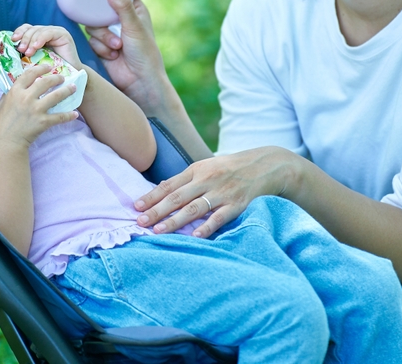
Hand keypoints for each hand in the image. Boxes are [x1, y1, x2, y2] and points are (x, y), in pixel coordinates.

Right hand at [0, 63, 78, 147]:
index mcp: (15, 91)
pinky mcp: (43, 121)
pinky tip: (75, 114)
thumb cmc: (1, 123)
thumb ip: (8, 94)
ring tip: (73, 88)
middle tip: (62, 77)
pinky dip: (68, 115)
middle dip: (56, 77)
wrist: (7, 141)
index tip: (48, 67)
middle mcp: (26, 98)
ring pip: (56, 96)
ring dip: (67, 90)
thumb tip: (14, 87)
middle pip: (46, 82)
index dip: (41, 68)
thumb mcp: (0, 104)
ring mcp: (36, 109)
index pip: (30, 74)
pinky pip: (59, 116)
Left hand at [12, 24, 80, 67]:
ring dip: (31, 41)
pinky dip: (41, 38)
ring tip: (28, 52)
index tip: (13, 40)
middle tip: (20, 50)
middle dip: (24, 39)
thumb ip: (26, 53)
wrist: (68, 77)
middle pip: (31, 29)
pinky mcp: (63, 34)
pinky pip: (49, 33)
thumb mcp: (34, 60)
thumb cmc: (50, 72)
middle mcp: (47, 31)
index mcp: (39, 36)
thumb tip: (10, 52)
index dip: (19, 32)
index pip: (26, 28)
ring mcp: (55, 31)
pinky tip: (37, 46)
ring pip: (39, 30)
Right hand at [85, 0, 167, 106]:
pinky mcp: (100, 46)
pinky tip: (113, 55)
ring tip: (118, 47)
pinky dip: (101, 48)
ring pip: (93, 26)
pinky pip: (91, 40)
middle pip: (100, 10)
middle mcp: (120, 20)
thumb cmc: (144, 53)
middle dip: (105, 23)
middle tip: (112, 28)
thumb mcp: (134, 26)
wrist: (138, 81)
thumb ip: (122, 7)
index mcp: (133, 10)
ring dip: (104, 37)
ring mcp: (109, 33)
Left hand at [134, 146, 299, 237]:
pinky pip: (219, 217)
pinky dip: (206, 227)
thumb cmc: (230, 169)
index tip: (136, 207)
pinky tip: (193, 236)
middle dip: (157, 210)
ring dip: (174, 220)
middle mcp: (208, 179)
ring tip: (158, 231)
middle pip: (178, 197)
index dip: (152, 196)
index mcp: (197, 169)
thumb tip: (160, 190)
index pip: (170, 184)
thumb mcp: (207, 167)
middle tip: (140, 221)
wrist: (265, 166)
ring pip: (194, 208)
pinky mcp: (237, 204)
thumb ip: (186, 180)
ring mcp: (222, 192)